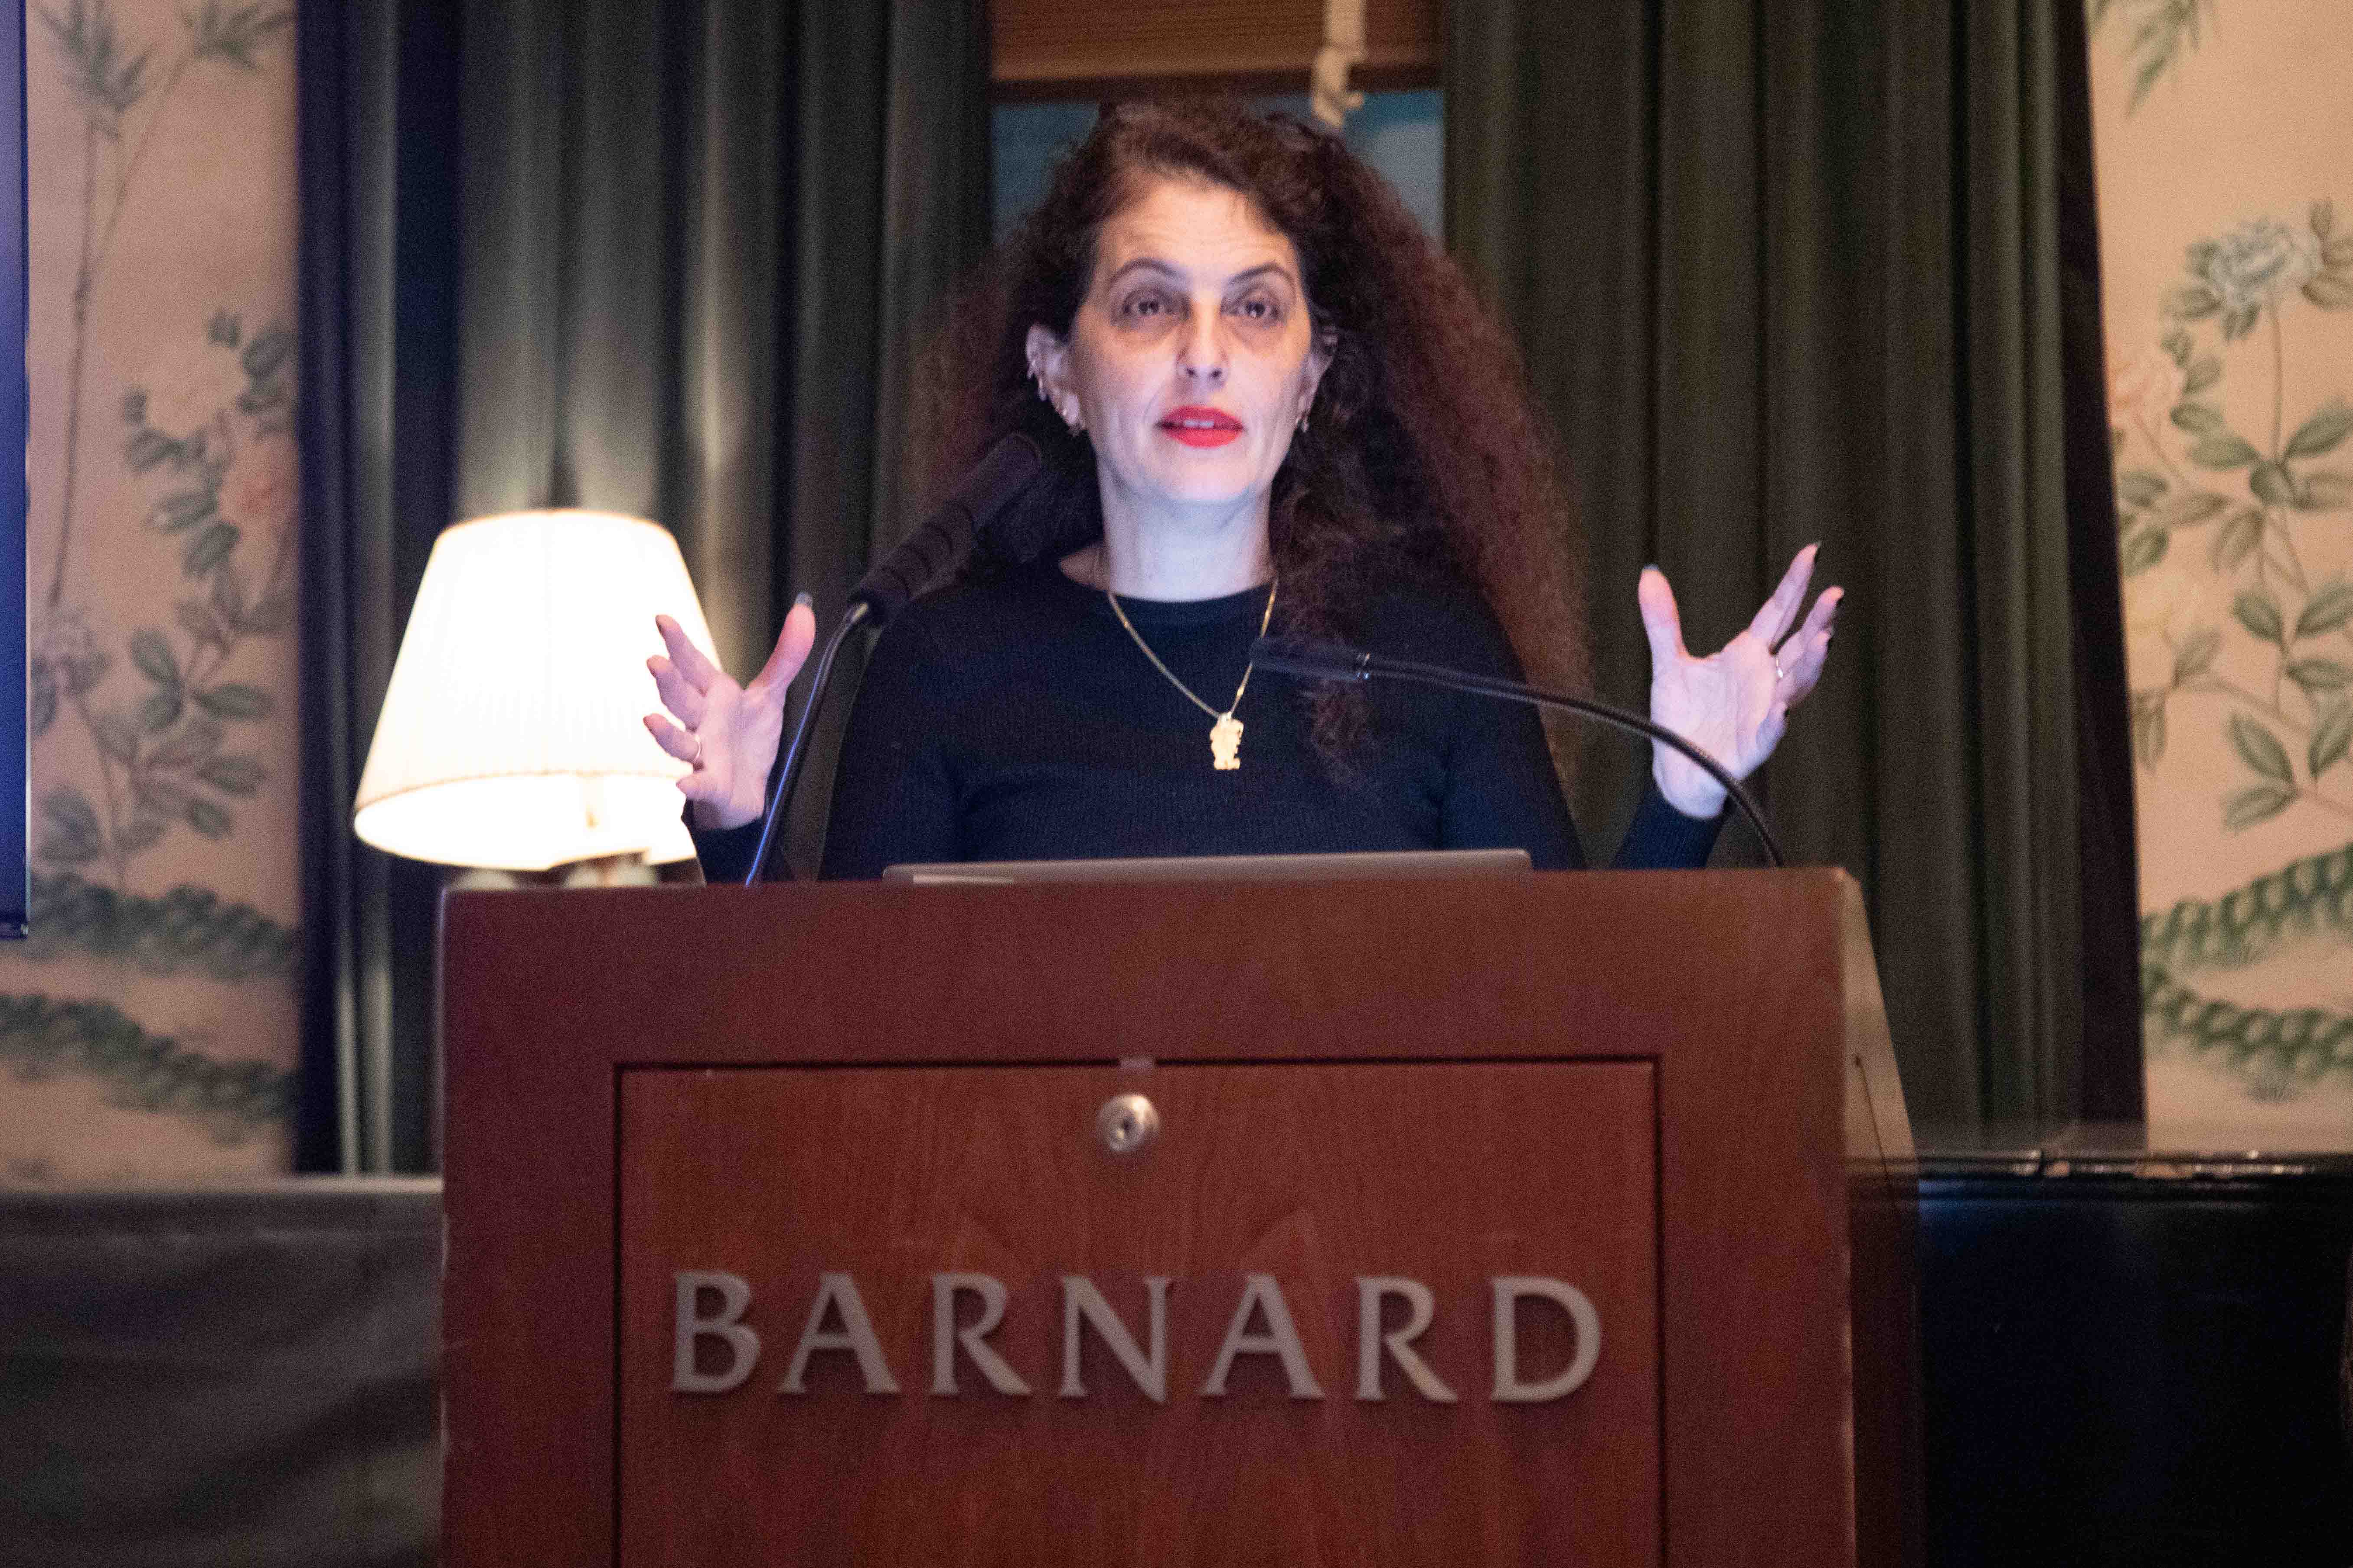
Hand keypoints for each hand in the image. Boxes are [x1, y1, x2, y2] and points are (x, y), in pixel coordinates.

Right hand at [643, 597, 817, 829]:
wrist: (748, 788)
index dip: (679, 644)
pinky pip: (702, 785)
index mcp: (715, 696)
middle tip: (655, 662)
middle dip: (668, 682)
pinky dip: (694, 785)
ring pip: (680, 742)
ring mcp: (704, 754)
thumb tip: (804, 612)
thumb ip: (785, 657)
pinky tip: (684, 784)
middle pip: (681, 700)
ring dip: (666, 733)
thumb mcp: (770, 694)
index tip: (663, 620)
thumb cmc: (749, 738)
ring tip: (651, 720)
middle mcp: (703, 722)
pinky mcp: (713, 784)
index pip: (693, 665)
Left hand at [1638, 545, 1840, 818]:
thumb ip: (1663, 622)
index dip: (1794, 585)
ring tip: (1824, 638)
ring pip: (1796, 684)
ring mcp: (1763, 710)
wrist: (1677, 768)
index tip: (1811, 553)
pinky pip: (1770, 731)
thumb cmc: (1681, 716)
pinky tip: (1783, 709)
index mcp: (1747, 655)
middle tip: (1836, 594)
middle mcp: (1763, 679)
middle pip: (1798, 644)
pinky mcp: (1754, 743)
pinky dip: (1777, 720)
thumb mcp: (1668, 663)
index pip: (1777, 613)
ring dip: (1811, 663)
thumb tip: (1650, 575)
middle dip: (1818, 620)